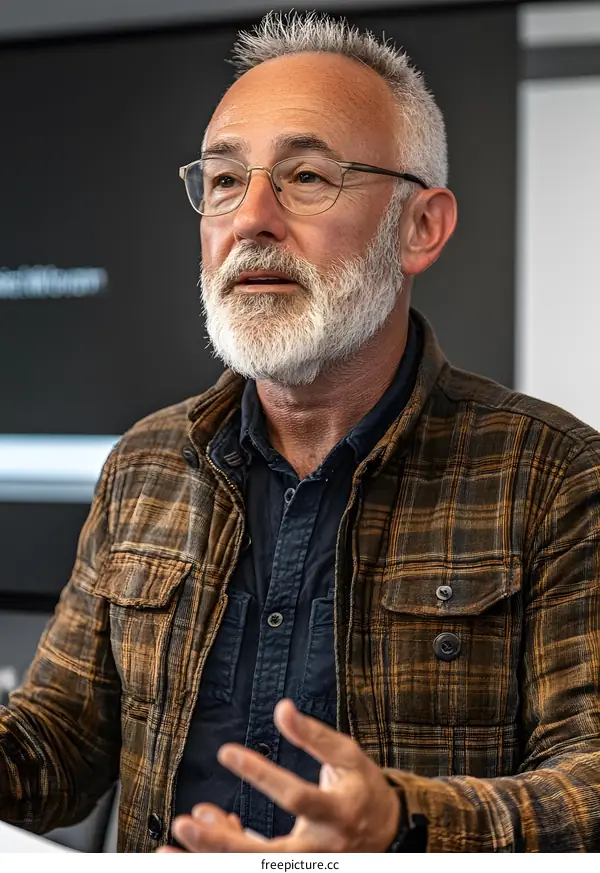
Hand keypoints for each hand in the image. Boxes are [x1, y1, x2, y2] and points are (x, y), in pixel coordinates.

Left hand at [158, 698, 399, 852]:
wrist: (387, 832)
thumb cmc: (361, 790)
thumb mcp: (347, 755)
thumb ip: (313, 735)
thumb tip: (282, 709)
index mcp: (335, 814)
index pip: (295, 796)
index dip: (260, 774)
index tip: (226, 752)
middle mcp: (319, 850)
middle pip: (265, 855)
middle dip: (220, 844)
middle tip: (184, 824)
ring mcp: (304, 867)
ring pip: (252, 870)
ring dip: (209, 860)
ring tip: (170, 848)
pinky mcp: (292, 870)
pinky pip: (253, 868)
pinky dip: (225, 853)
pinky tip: (207, 830)